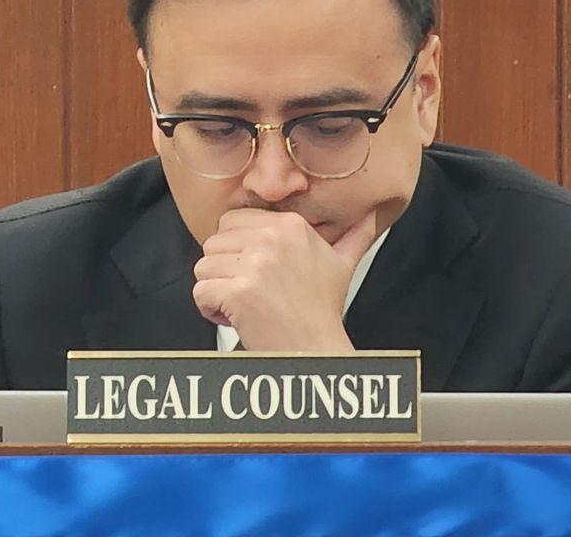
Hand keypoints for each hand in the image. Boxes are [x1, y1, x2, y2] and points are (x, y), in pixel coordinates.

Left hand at [193, 208, 376, 351]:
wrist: (316, 354)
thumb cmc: (321, 313)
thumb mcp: (341, 267)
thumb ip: (353, 237)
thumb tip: (370, 216)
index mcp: (290, 226)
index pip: (231, 220)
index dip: (237, 250)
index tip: (258, 272)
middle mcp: (271, 239)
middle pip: (213, 242)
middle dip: (224, 270)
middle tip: (253, 292)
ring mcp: (255, 265)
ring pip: (203, 266)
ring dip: (217, 291)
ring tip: (246, 305)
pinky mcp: (238, 291)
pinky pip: (200, 292)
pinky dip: (211, 310)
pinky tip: (237, 318)